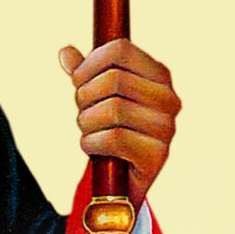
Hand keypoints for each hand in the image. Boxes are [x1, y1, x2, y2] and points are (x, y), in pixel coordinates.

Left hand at [58, 40, 179, 207]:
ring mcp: (166, 128)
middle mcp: (169, 99)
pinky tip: (93, 147)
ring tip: (88, 131)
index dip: (90, 63)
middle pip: (113, 79)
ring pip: (112, 109)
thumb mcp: (97, 99)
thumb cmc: (112, 133)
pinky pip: (113, 139)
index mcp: (159, 76)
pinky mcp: (157, 156)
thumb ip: (84, 74)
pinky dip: (92, 143)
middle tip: (82, 112)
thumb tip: (65, 51)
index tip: (77, 81)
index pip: (120, 49)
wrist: (122, 184)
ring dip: (87, 122)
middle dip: (85, 96)